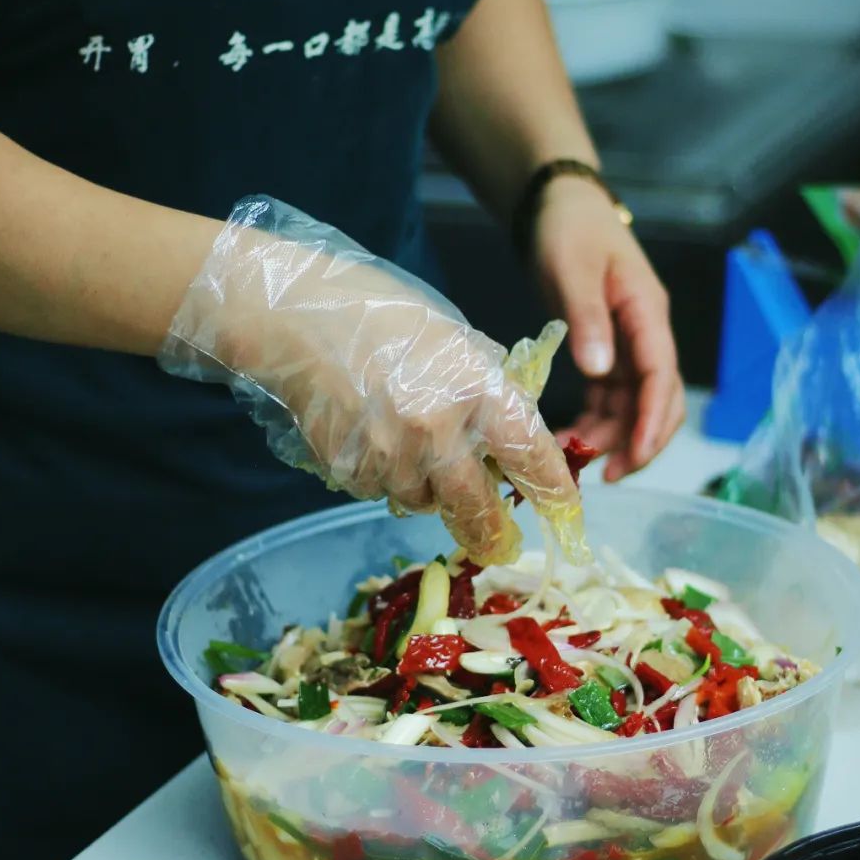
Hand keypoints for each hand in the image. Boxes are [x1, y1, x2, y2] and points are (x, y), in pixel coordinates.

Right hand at [161, 198, 577, 563]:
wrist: (293, 317)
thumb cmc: (379, 314)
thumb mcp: (454, 340)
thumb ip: (487, 388)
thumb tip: (510, 436)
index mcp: (477, 390)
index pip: (531, 455)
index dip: (554, 491)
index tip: (566, 511)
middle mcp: (439, 432)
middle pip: (478, 508)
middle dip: (494, 533)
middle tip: (503, 545)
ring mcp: (391, 458)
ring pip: (424, 502)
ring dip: (429, 490)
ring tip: (408, 443)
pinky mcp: (350, 473)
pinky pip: (381, 492)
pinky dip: (385, 477)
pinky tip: (371, 435)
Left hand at [531, 177, 684, 481]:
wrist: (556, 205)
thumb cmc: (568, 228)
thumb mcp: (572, 269)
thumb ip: (587, 319)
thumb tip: (599, 370)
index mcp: (646, 312)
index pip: (661, 375)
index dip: (653, 420)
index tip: (636, 455)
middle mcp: (644, 334)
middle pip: (659, 399)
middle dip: (641, 441)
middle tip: (607, 476)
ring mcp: (627, 346)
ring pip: (633, 406)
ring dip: (612, 437)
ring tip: (575, 463)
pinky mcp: (606, 352)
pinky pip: (609, 399)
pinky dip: (594, 423)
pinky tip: (568, 440)